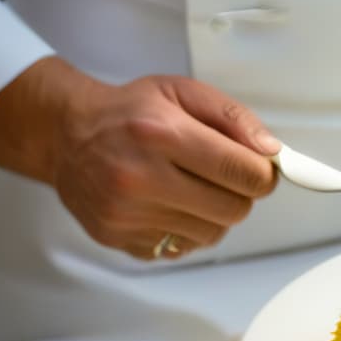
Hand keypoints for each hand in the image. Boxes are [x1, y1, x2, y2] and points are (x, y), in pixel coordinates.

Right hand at [0, 57, 279, 259]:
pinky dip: (186, 229)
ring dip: (214, 213)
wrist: (67, 135)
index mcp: (161, 134)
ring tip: (190, 187)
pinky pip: (182, 247)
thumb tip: (273, 152)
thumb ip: (235, 118)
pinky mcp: (120, 239)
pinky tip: (167, 203)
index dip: (264, 174)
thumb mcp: (184, 92)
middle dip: (241, 194)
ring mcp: (127, 214)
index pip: (242, 172)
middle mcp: (140, 177)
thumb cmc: (131, 112)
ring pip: (212, 234)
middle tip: (224, 176)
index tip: (260, 168)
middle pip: (234, 209)